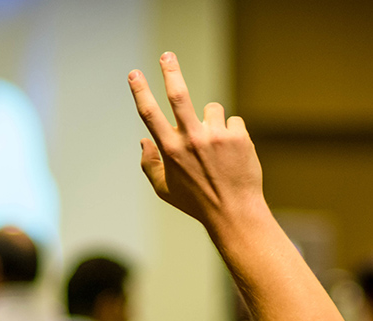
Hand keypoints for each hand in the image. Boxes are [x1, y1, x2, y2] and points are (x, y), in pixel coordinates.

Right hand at [128, 52, 263, 226]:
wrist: (235, 212)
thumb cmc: (196, 202)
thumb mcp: (164, 190)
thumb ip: (149, 164)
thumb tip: (143, 139)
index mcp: (171, 150)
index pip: (150, 114)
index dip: (140, 91)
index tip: (134, 74)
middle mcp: (192, 140)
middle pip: (179, 95)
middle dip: (170, 72)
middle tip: (167, 56)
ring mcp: (216, 137)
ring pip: (212, 109)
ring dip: (212, 121)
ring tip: (217, 146)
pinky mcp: (238, 137)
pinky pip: (233, 121)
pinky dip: (232, 133)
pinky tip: (233, 152)